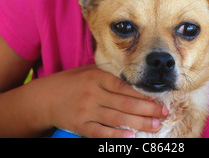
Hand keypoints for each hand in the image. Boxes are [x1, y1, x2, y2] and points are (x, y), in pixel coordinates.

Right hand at [47, 66, 168, 137]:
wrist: (45, 98)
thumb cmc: (71, 82)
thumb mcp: (88, 71)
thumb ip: (108, 74)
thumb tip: (135, 80)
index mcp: (97, 77)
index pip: (124, 86)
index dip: (143, 94)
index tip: (158, 98)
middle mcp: (93, 93)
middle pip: (125, 103)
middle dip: (147, 109)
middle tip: (164, 113)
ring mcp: (87, 111)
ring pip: (117, 119)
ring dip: (139, 123)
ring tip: (155, 125)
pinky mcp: (81, 126)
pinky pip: (101, 133)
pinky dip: (116, 137)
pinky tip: (130, 138)